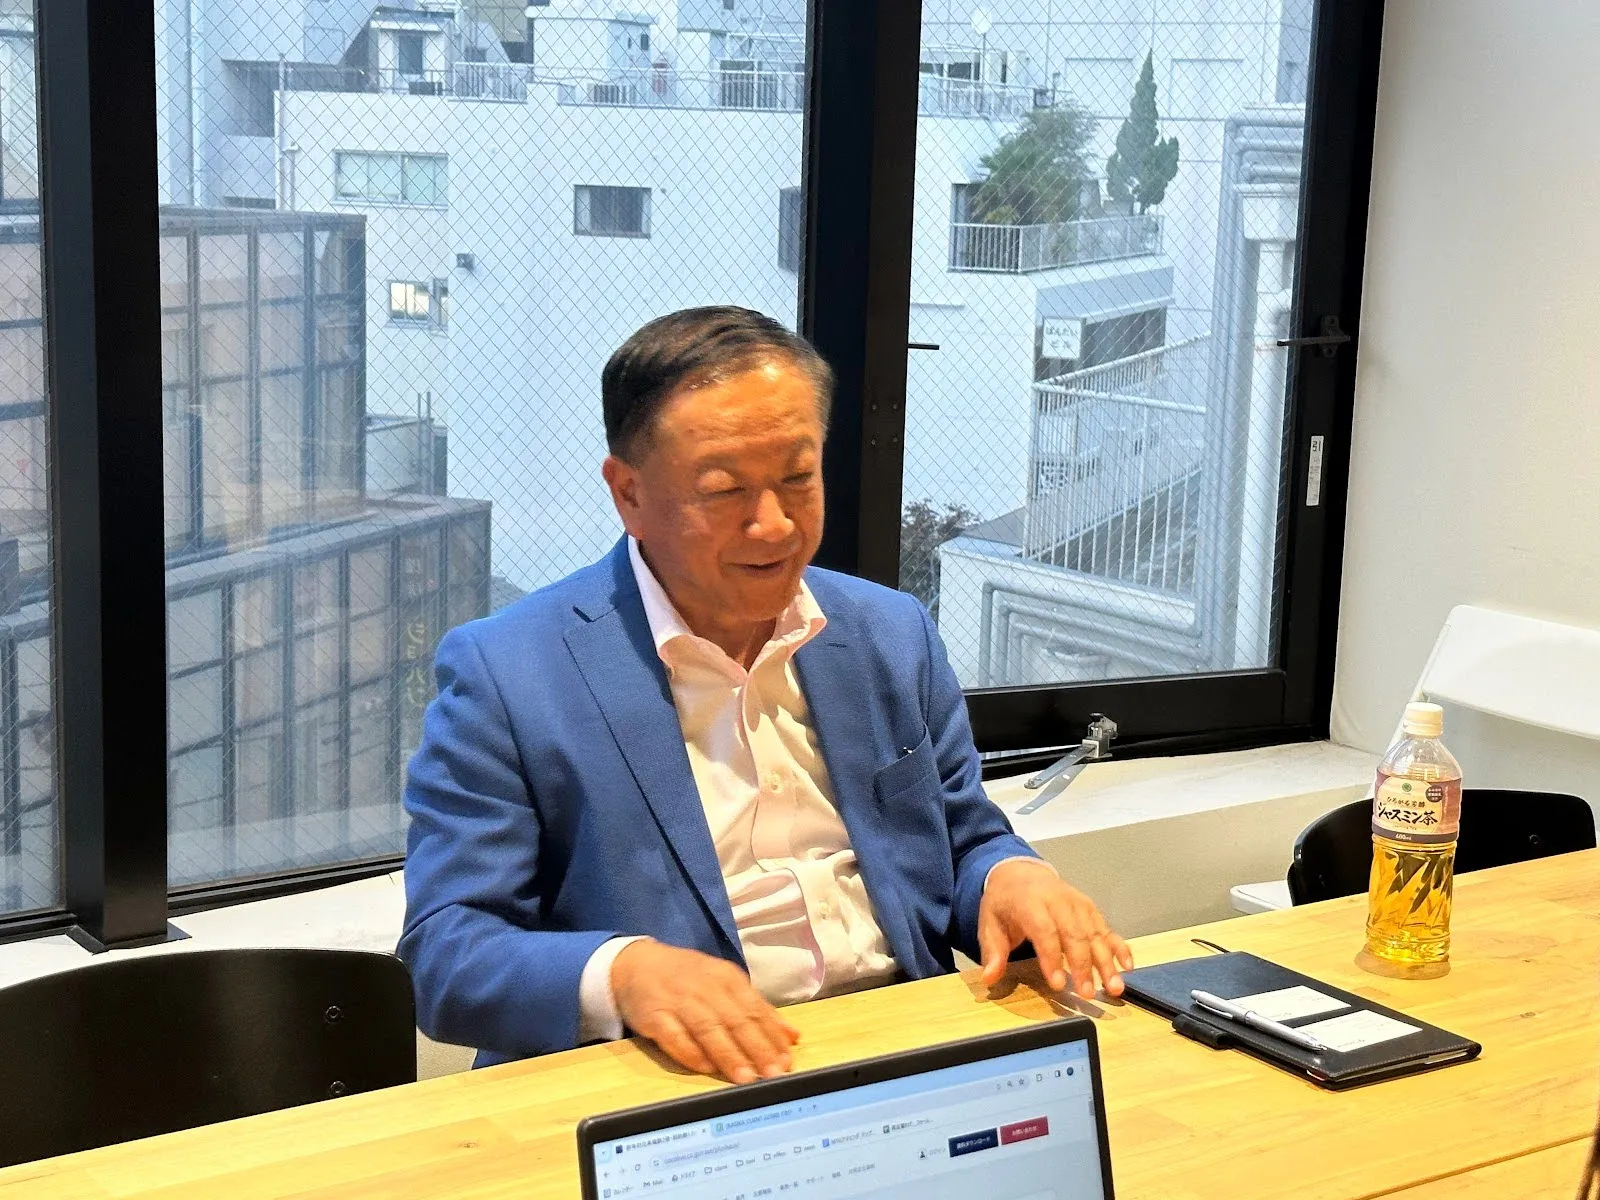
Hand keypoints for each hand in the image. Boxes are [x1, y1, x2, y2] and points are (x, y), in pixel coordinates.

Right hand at [611, 940, 799, 1082]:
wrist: (635, 964)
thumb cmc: (687, 978)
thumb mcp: (724, 984)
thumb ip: (757, 1009)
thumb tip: (791, 1036)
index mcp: (726, 978)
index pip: (755, 1009)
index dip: (772, 1036)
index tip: (787, 1060)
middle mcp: (705, 988)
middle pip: (735, 1020)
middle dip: (757, 1049)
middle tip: (774, 1074)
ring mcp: (678, 1001)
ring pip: (708, 1029)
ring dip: (728, 1054)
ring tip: (746, 1078)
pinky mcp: (654, 1015)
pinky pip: (674, 1036)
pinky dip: (690, 1052)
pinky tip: (706, 1068)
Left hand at [977, 860, 1133, 999]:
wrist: (1020, 872)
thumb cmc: (1005, 901)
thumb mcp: (989, 922)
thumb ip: (992, 951)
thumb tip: (990, 977)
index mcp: (1030, 902)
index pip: (1044, 931)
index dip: (1052, 958)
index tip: (1057, 984)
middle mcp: (1058, 901)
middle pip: (1075, 934)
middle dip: (1083, 965)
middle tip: (1087, 993)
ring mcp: (1077, 903)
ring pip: (1095, 933)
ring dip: (1106, 961)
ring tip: (1113, 988)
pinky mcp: (1089, 908)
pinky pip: (1107, 928)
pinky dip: (1119, 946)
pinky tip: (1127, 966)